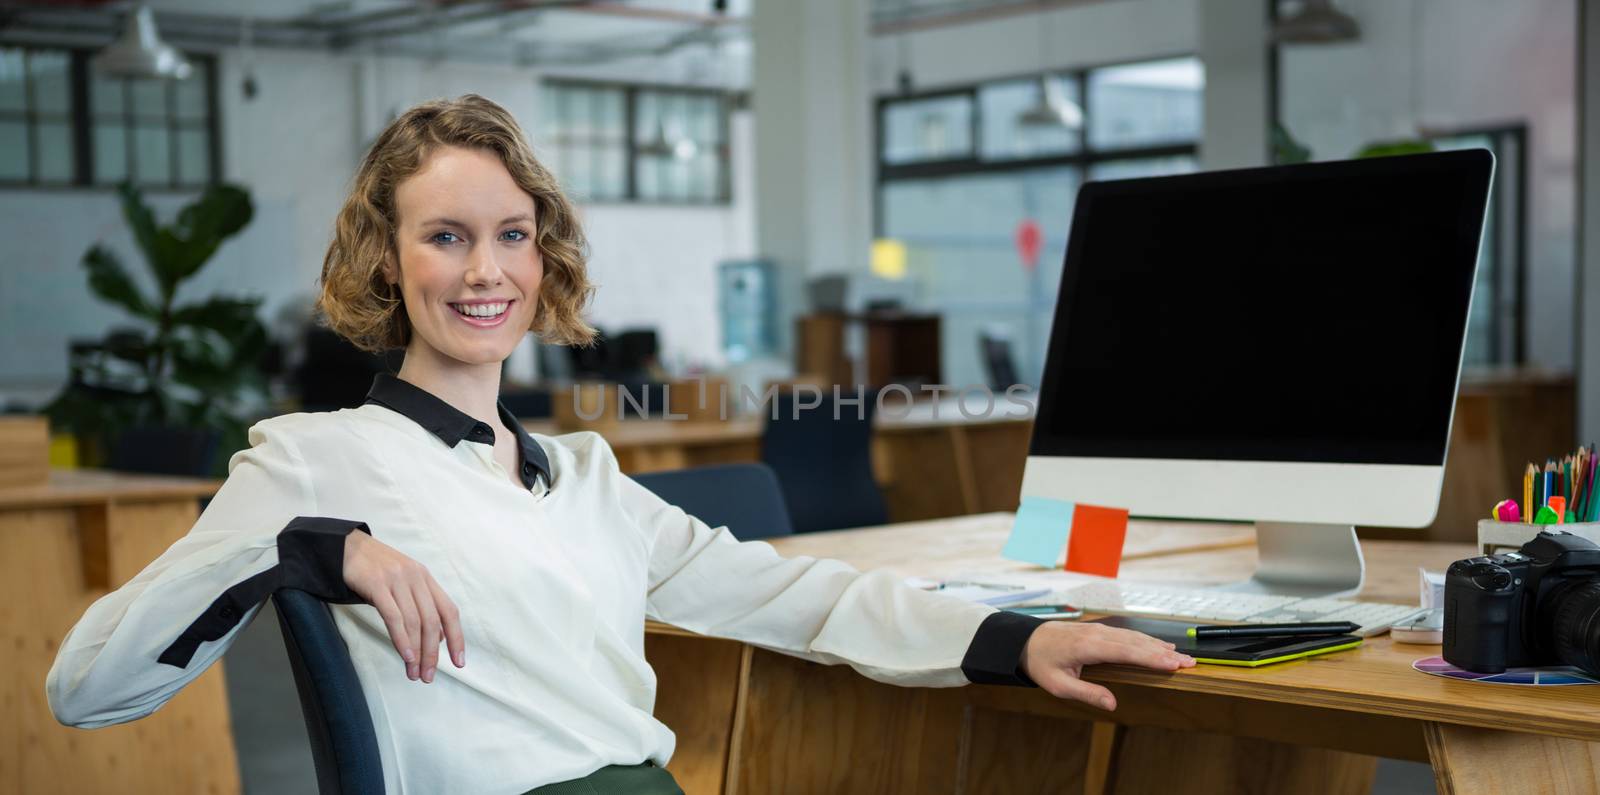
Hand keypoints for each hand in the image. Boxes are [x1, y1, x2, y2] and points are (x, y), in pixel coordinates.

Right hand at [343, 531, 464, 682]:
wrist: (344, 546)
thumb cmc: (374, 569)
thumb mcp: (403, 583)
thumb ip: (420, 606)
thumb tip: (439, 637)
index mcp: (426, 578)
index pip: (449, 611)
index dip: (457, 637)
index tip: (459, 662)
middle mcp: (416, 578)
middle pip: (433, 621)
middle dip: (433, 653)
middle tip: (429, 677)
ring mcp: (397, 580)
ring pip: (414, 622)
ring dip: (417, 652)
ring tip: (414, 674)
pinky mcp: (377, 584)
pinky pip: (394, 616)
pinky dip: (401, 639)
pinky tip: (405, 656)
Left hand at [1020, 622, 1194, 710]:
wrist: (1025, 640)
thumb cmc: (1042, 664)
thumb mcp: (1058, 685)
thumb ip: (1086, 694)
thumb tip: (1113, 704)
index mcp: (1089, 647)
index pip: (1127, 652)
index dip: (1152, 658)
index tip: (1173, 664)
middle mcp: (1098, 635)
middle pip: (1137, 643)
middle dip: (1164, 654)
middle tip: (1189, 663)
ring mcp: (1100, 630)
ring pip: (1135, 637)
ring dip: (1159, 647)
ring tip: (1181, 657)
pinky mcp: (1099, 630)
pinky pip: (1128, 635)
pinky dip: (1146, 641)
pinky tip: (1159, 646)